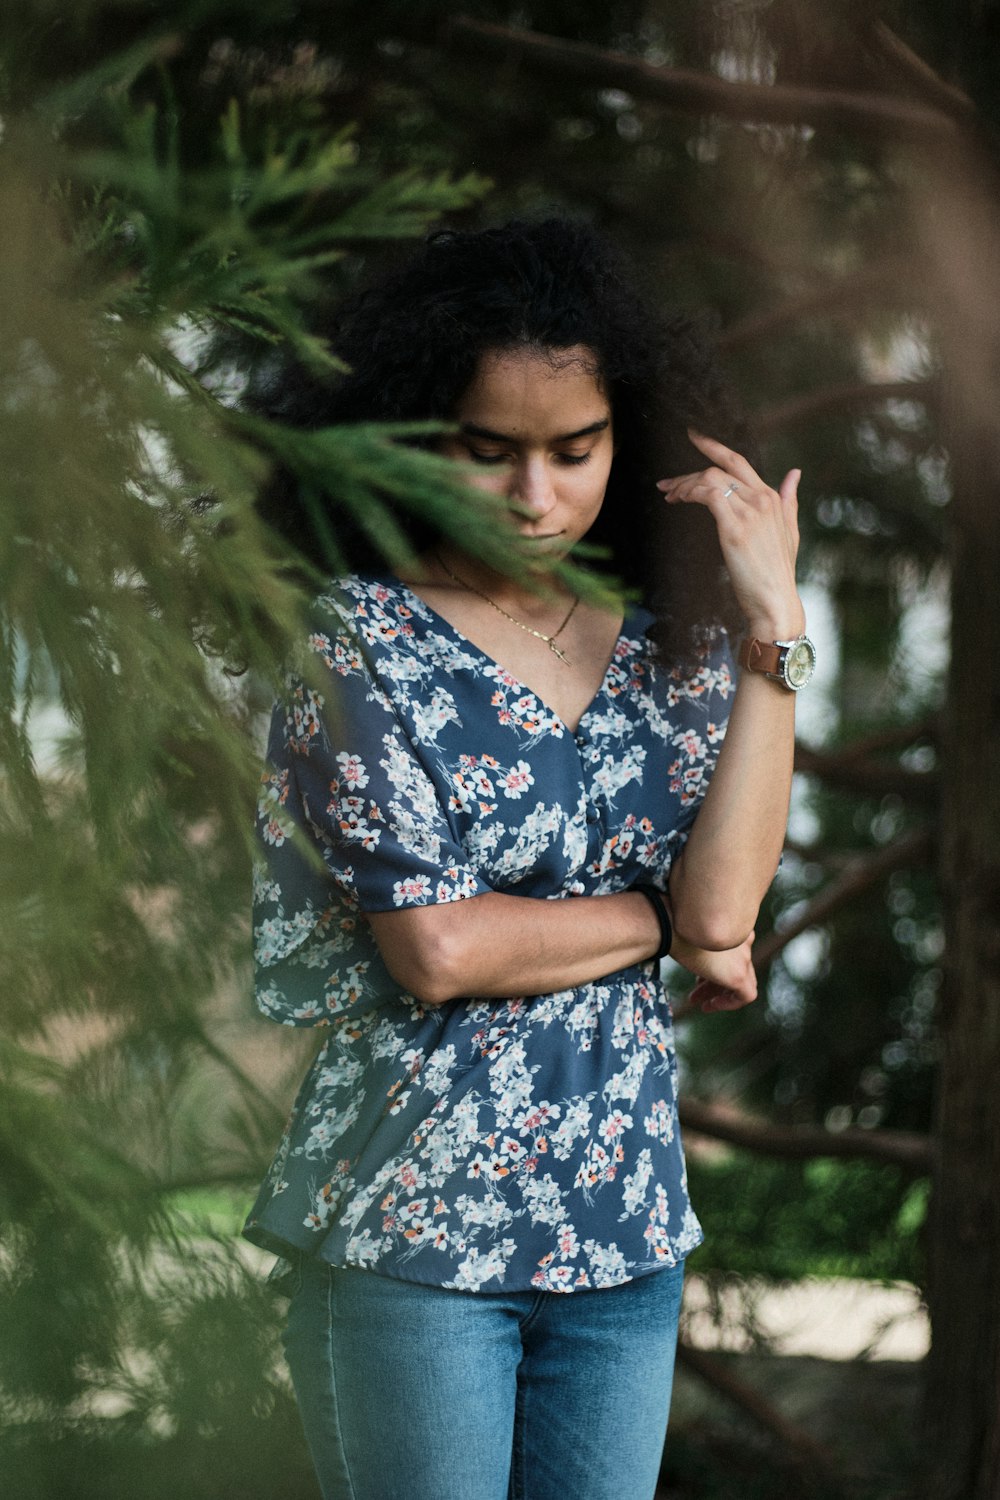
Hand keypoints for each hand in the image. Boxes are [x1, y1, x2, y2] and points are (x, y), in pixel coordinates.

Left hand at [657, 431, 803, 638]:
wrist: (775, 602)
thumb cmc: (777, 573)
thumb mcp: (790, 531)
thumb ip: (789, 499)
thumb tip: (795, 473)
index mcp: (772, 497)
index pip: (738, 461)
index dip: (713, 446)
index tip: (692, 436)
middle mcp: (762, 498)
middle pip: (719, 467)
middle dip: (689, 469)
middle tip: (666, 483)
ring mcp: (750, 511)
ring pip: (709, 479)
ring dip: (684, 485)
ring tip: (669, 496)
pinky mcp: (735, 527)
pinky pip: (707, 495)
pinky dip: (689, 493)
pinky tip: (678, 501)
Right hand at [670, 930, 757, 1012]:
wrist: (674, 923)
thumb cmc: (673, 921)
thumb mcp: (688, 928)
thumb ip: (695, 936)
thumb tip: (679, 942)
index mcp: (734, 926)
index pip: (731, 950)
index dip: (715, 963)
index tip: (698, 973)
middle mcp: (743, 941)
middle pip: (735, 966)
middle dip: (714, 980)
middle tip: (695, 987)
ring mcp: (743, 958)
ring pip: (740, 981)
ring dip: (718, 992)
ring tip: (698, 1001)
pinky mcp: (739, 975)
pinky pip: (746, 996)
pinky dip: (730, 1003)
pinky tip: (710, 1005)